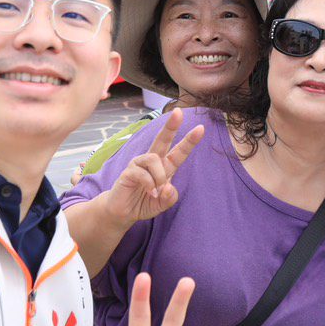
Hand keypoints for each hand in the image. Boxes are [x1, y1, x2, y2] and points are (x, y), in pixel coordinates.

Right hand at [98, 109, 204, 228]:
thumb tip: (167, 187)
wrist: (123, 213)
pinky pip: (142, 172)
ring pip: (154, 158)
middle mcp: (153, 162)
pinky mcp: (128, 171)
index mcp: (165, 167)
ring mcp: (139, 164)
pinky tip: (150, 193)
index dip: (190, 141)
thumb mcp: (163, 204)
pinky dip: (149, 184)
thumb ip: (169, 198)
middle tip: (178, 112)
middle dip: (171, 126)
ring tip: (156, 191)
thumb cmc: (144, 203)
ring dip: (159, 176)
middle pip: (163, 140)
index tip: (201, 128)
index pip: (179, 152)